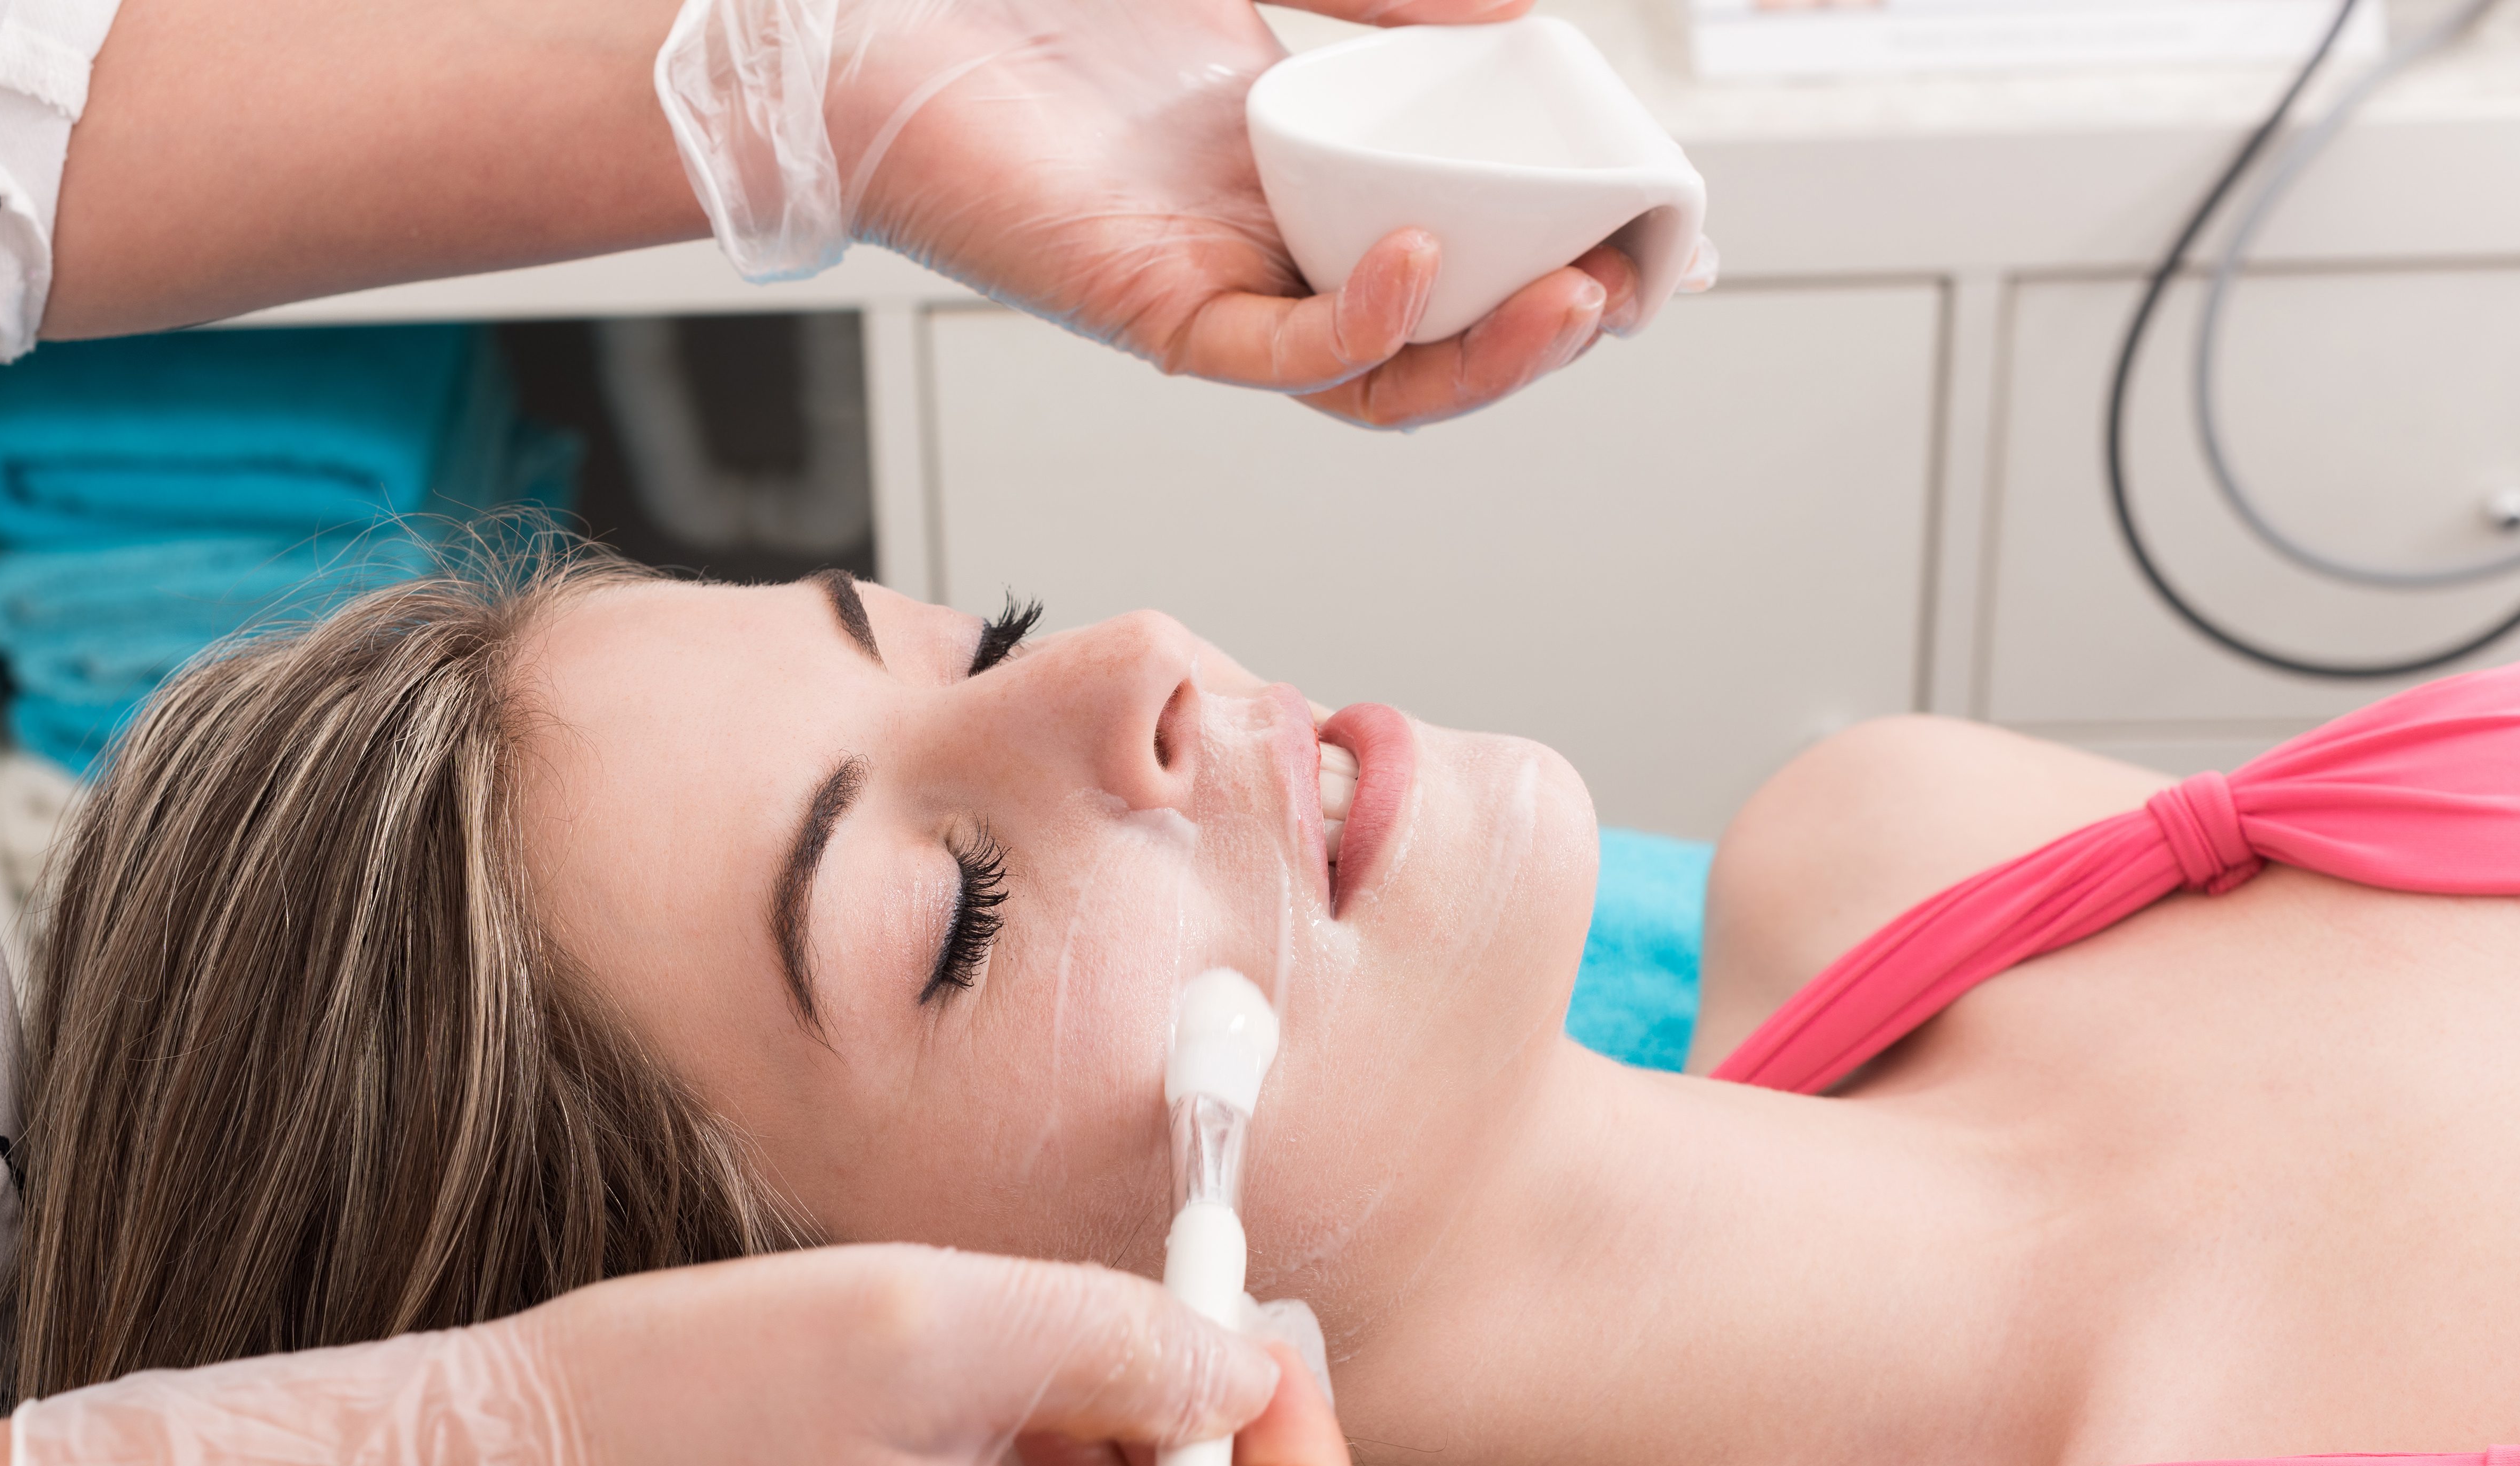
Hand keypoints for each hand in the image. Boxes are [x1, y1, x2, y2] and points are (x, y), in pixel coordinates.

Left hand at [835, 0, 1634, 427]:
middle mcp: (1263, 243)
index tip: (1646, 208)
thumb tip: (1523, 8)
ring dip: (1489, 352)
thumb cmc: (1037, 1)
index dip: (1557, 237)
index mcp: (1293, 166)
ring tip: (1579, 302)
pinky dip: (1362, 324)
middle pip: (1439, 330)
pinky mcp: (1146, 309)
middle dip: (1551, 320)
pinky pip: (1276, 356)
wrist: (873, 24)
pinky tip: (1424, 264)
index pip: (1456, 237)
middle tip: (1638, 281)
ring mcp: (1210, 286)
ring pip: (1378, 375)